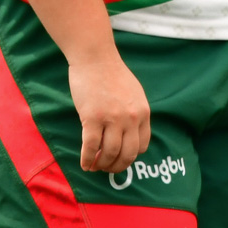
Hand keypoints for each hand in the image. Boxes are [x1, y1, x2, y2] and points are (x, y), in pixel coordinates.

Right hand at [67, 54, 150, 173]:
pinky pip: (90, 147)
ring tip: (94, 166)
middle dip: (117, 167)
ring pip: (109, 154)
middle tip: (107, 169)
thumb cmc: (111, 73)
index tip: (121, 159)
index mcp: (143, 112)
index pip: (142, 145)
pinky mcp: (92, 118)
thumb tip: (129, 134)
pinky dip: (87, 159)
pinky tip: (84, 163)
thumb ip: (134, 113)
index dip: (130, 157)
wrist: (95, 57)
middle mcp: (131, 118)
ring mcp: (112, 119)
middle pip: (127, 154)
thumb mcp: (134, 93)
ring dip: (101, 165)